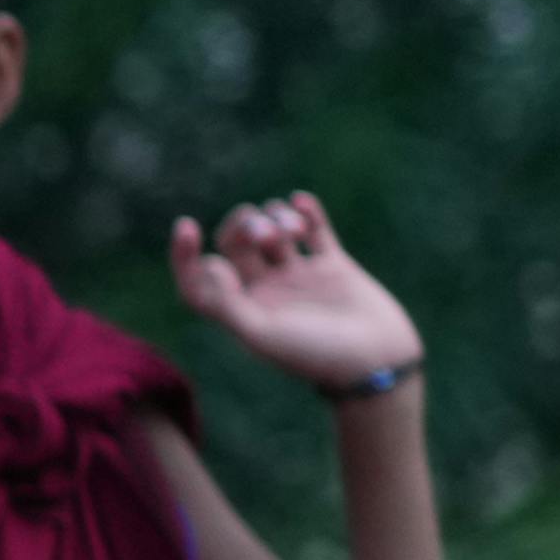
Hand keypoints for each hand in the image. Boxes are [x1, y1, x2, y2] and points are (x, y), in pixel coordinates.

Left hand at [171, 194, 423, 398]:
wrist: (375, 359)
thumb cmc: (315, 354)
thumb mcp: (262, 335)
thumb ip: (227, 304)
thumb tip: (208, 264)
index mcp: (241, 312)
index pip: (200, 279)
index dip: (185, 255)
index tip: (187, 226)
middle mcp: (265, 292)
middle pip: (236, 243)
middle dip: (244, 225)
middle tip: (264, 233)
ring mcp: (299, 277)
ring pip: (273, 232)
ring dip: (277, 217)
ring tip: (294, 230)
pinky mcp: (334, 267)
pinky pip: (315, 231)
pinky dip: (307, 211)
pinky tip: (301, 201)